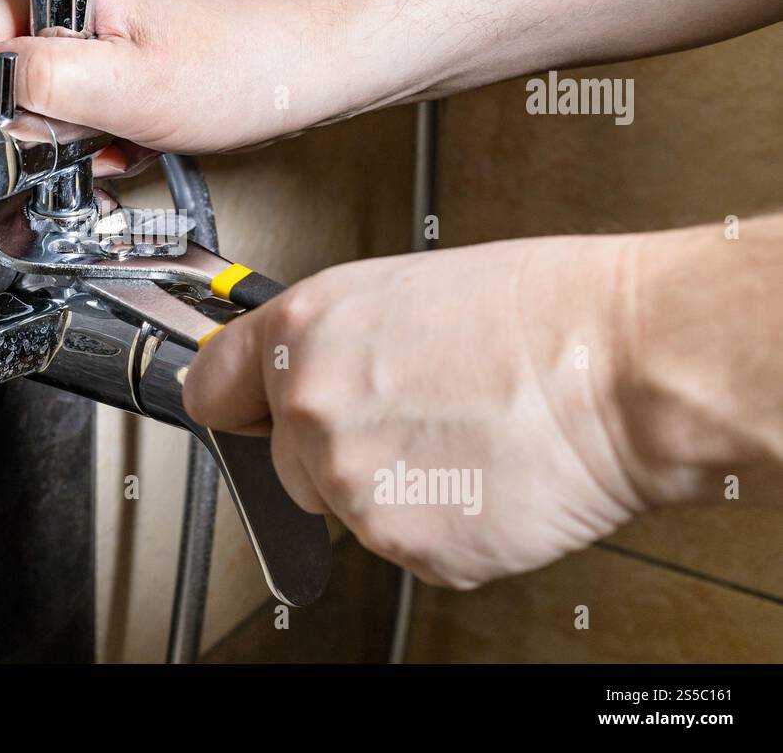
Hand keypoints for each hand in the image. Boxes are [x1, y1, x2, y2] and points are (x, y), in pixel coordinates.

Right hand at [0, 0, 334, 162]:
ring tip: (121, 132)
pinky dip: (100, 136)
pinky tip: (133, 137)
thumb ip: (43, 80)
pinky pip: (75, 111)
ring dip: (75, 135)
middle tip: (90, 130)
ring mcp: (92, 30)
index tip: (33, 121)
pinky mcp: (111, 60)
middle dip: (40, 121)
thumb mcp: (128, 86)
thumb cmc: (234, 72)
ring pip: (38, 100)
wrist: (291, 79)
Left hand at [182, 234, 649, 588]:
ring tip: (465, 438)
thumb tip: (299, 372)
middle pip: (284, 462)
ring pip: (348, 507)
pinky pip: (405, 544)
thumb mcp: (401, 292)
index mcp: (302, 332)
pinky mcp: (405, 545)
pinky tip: (485, 474)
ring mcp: (353, 484)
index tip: (247, 412)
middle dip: (337, 451)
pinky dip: (443, 524)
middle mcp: (311, 408)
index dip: (238, 402)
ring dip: (396, 489)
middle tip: (416, 418)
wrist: (625, 366)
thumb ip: (328, 342)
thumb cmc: (541, 314)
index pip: (211, 387)